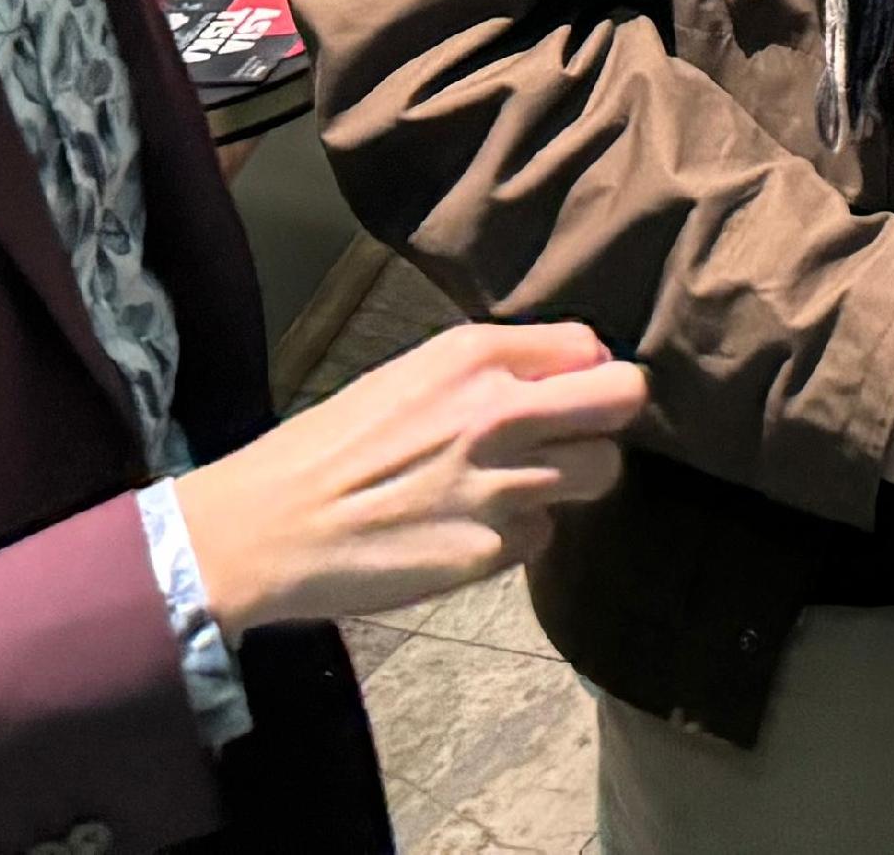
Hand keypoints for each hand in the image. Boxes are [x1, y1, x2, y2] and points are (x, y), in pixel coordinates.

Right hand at [174, 318, 646, 633]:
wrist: (270, 526)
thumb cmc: (333, 444)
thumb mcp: (411, 376)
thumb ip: (492, 369)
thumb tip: (577, 368)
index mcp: (474, 356)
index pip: (589, 344)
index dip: (586, 370)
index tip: (567, 390)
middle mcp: (500, 410)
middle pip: (622, 399)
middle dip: (611, 414)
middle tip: (581, 432)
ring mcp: (502, 483)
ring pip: (601, 471)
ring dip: (572, 479)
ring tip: (520, 485)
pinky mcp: (492, 550)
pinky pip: (545, 533)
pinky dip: (522, 533)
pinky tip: (473, 529)